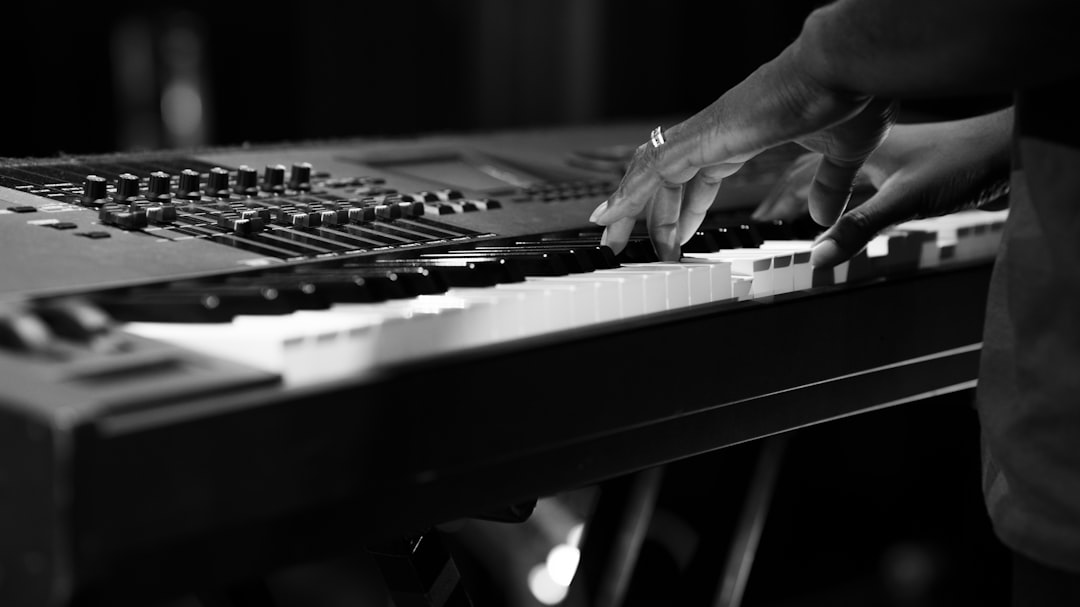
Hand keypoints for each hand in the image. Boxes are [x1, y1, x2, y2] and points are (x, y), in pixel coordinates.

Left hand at [588, 42, 897, 260]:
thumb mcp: (842, 155)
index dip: (683, 210)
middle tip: (623, 242)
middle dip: (643, 212)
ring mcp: (707, 133)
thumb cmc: (850, 96)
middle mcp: (716, 134)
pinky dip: (632, 193)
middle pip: (664, 178)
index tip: (676, 237)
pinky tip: (615, 214)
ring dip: (628, 207)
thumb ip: (828, 185)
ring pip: (651, 174)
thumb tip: (824, 216)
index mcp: (742, 137)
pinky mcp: (706, 136)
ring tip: (608, 237)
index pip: (698, 178)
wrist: (847, 67)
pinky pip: (656, 170)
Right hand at [753, 109, 1012, 267]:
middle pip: (809, 174)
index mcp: (856, 149)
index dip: (773, 200)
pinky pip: (855, 185)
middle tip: (761, 224)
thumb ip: (859, 230)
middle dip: (782, 198)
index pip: (798, 174)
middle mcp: (865, 151)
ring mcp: (884, 160)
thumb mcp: (905, 202)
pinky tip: (839, 214)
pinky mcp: (902, 171)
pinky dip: (838, 200)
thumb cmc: (964, 164)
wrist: (1006, 149)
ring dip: (808, 198)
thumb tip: (816, 259)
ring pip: (831, 179)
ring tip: (789, 220)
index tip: (754, 224)